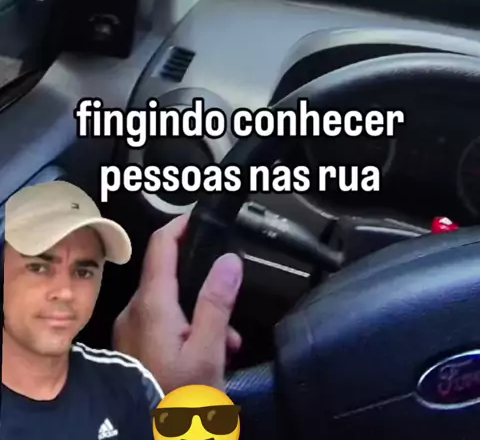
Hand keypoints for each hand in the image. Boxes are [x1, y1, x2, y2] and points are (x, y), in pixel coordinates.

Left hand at [112, 214, 242, 392]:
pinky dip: (186, 330)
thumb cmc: (178, 399)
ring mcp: (130, 331)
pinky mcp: (133, 349)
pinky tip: (207, 355)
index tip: (201, 216)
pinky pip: (161, 325)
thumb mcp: (207, 352)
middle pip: (170, 276)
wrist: (146, 437)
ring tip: (226, 343)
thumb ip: (217, 302)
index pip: (161, 245)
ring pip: (169, 303)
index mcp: (151, 304)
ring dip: (200, 314)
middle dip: (204, 284)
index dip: (181, 224)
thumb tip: (228, 259)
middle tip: (231, 304)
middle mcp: (134, 311)